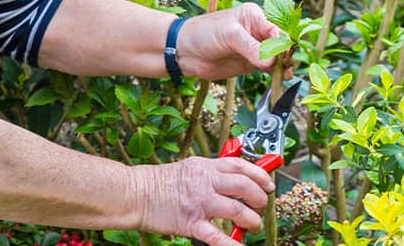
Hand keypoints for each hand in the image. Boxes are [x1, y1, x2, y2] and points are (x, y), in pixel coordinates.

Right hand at [132, 157, 274, 244]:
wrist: (135, 193)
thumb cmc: (159, 182)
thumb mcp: (188, 168)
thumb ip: (210, 173)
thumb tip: (232, 180)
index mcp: (205, 167)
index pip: (240, 166)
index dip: (260, 175)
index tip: (268, 184)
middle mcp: (205, 182)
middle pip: (245, 187)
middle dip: (259, 199)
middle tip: (260, 207)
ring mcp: (199, 203)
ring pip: (237, 211)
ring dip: (251, 221)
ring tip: (252, 226)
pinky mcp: (190, 222)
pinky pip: (217, 236)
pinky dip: (232, 244)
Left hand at [175, 3, 280, 79]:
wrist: (184, 51)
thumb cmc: (203, 33)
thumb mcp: (229, 35)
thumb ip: (250, 47)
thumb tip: (270, 62)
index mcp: (254, 16)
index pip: (275, 29)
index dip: (283, 43)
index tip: (285, 56)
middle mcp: (257, 31)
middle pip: (280, 44)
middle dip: (285, 55)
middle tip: (287, 67)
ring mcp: (254, 48)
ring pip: (276, 58)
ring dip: (282, 66)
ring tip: (285, 75)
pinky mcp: (250, 63)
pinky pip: (267, 69)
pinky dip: (274, 74)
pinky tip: (279, 78)